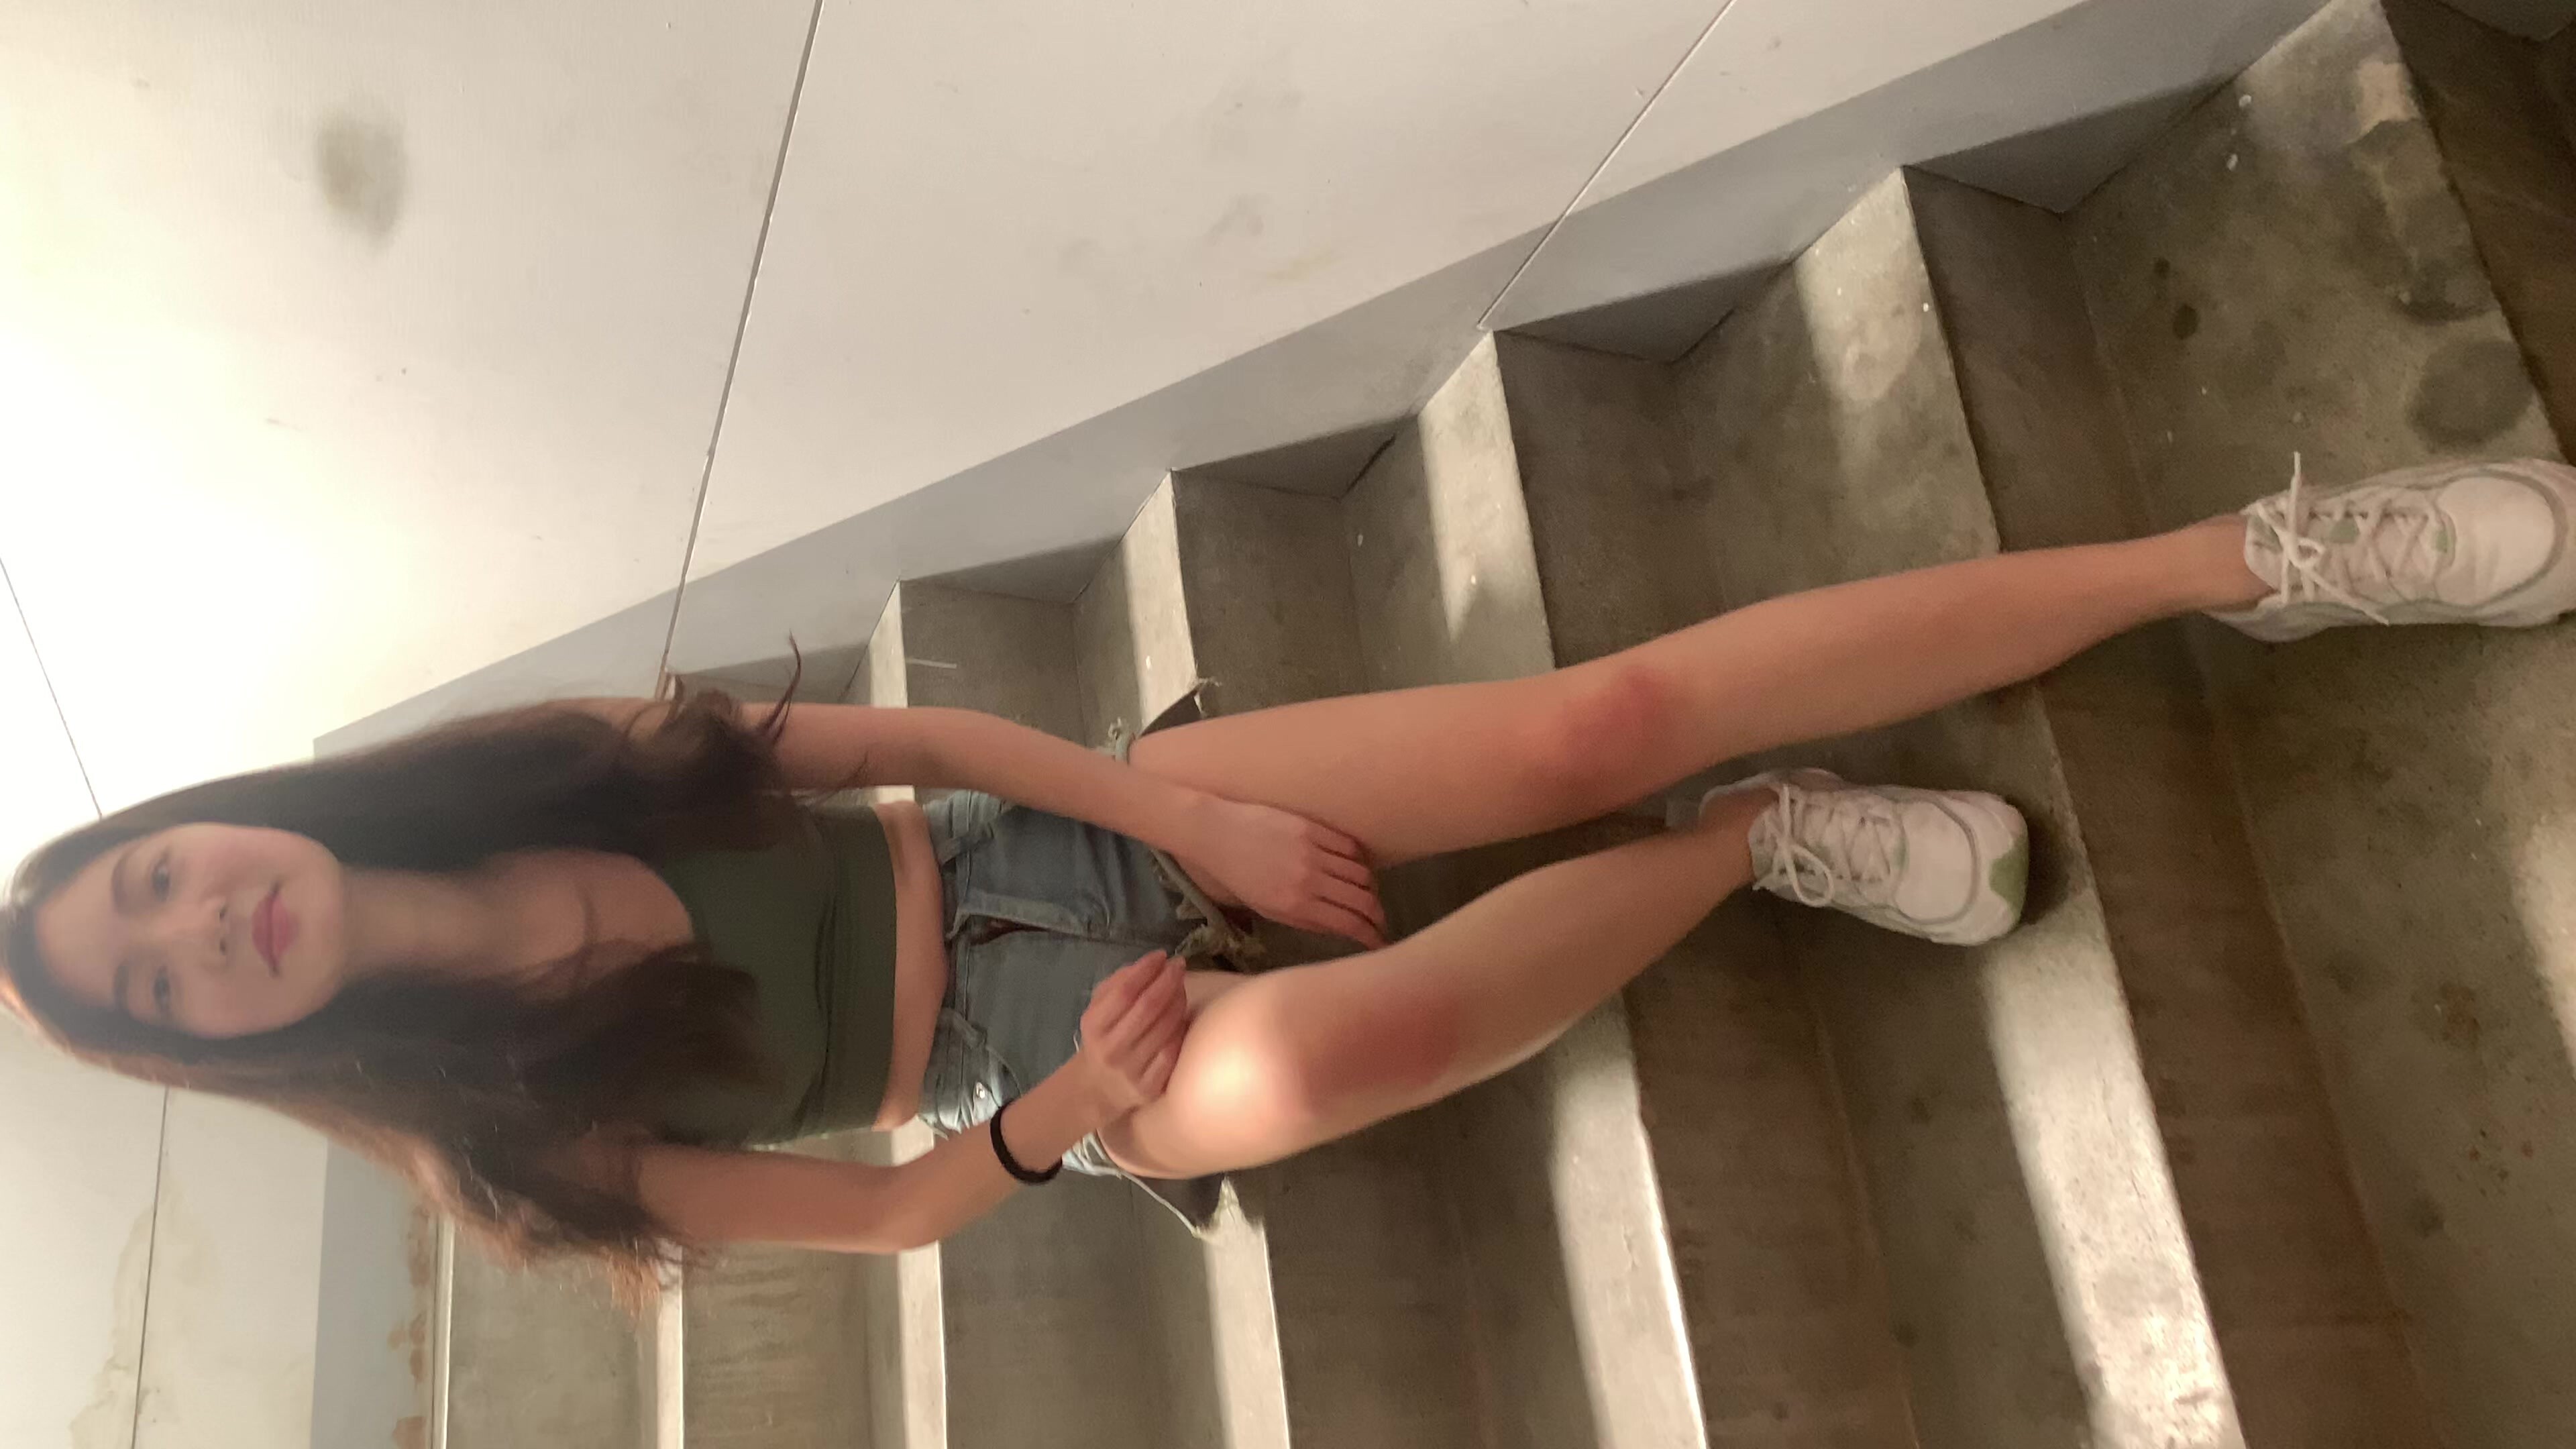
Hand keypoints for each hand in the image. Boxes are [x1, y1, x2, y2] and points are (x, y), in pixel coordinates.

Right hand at [1075, 951, 1191, 1114]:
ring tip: (1181, 986)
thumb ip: (1117, 984)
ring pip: (1165, 1028)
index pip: (1124, 992)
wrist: (1099, 1087)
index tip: (1162, 955)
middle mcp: (1111, 1049)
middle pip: (1148, 1008)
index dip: (1146, 970)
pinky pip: (1173, 1051)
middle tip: (1179, 966)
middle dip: (1168, 981)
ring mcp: (1132, 1071)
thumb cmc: (1104, 1039)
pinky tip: (1182, 1016)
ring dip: (1178, 1001)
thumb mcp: (1098, 1010)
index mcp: (1094, 1026)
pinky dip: (1180, 1029)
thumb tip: (1149, 964)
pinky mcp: (1150, 1087)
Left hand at [1179, 799, 1388, 948]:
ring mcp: (1312, 850)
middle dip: (1377, 914)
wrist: (1215, 832)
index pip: (1348, 923)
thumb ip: (1305, 919)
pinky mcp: (1312, 827)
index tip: (1380, 941)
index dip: (1372, 934)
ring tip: (1368, 893)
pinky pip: (1349, 846)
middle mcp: (1309, 879)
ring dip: (1370, 886)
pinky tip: (1357, 865)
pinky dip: (1359, 859)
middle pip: (1362, 899)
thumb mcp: (1266, 909)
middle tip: (1380, 920)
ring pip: (1361, 872)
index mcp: (1295, 905)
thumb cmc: (1236, 876)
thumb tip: (1340, 925)